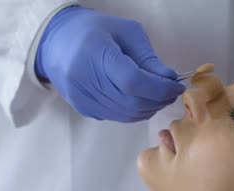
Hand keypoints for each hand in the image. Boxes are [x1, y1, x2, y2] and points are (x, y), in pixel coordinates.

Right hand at [35, 6, 185, 122]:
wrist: (57, 42)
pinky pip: (116, 117)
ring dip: (148, 108)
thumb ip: (148, 58)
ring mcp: (83, 98)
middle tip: (170, 92)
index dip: (159, 88)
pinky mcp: (84, 109)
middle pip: (131, 102)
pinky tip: (138, 98)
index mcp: (96, 53)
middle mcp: (86, 79)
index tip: (175, 86)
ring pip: (126, 114)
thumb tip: (169, 80)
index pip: (133, 82)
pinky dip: (134, 111)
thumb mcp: (126, 32)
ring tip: (157, 95)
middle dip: (158, 100)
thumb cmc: (95, 31)